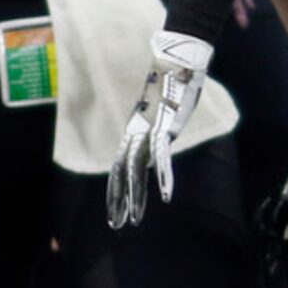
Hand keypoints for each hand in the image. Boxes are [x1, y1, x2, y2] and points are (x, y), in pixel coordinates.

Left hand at [106, 30, 213, 228]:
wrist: (174, 62)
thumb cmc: (170, 84)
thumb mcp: (159, 111)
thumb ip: (155, 127)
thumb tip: (157, 137)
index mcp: (134, 132)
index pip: (119, 167)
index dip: (115, 190)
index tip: (112, 211)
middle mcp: (137, 135)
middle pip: (123, 173)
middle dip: (119, 201)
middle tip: (115, 225)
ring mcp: (150, 133)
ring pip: (138, 171)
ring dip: (136, 197)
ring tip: (134, 219)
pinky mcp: (166, 129)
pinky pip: (163, 158)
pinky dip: (164, 177)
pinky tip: (166, 195)